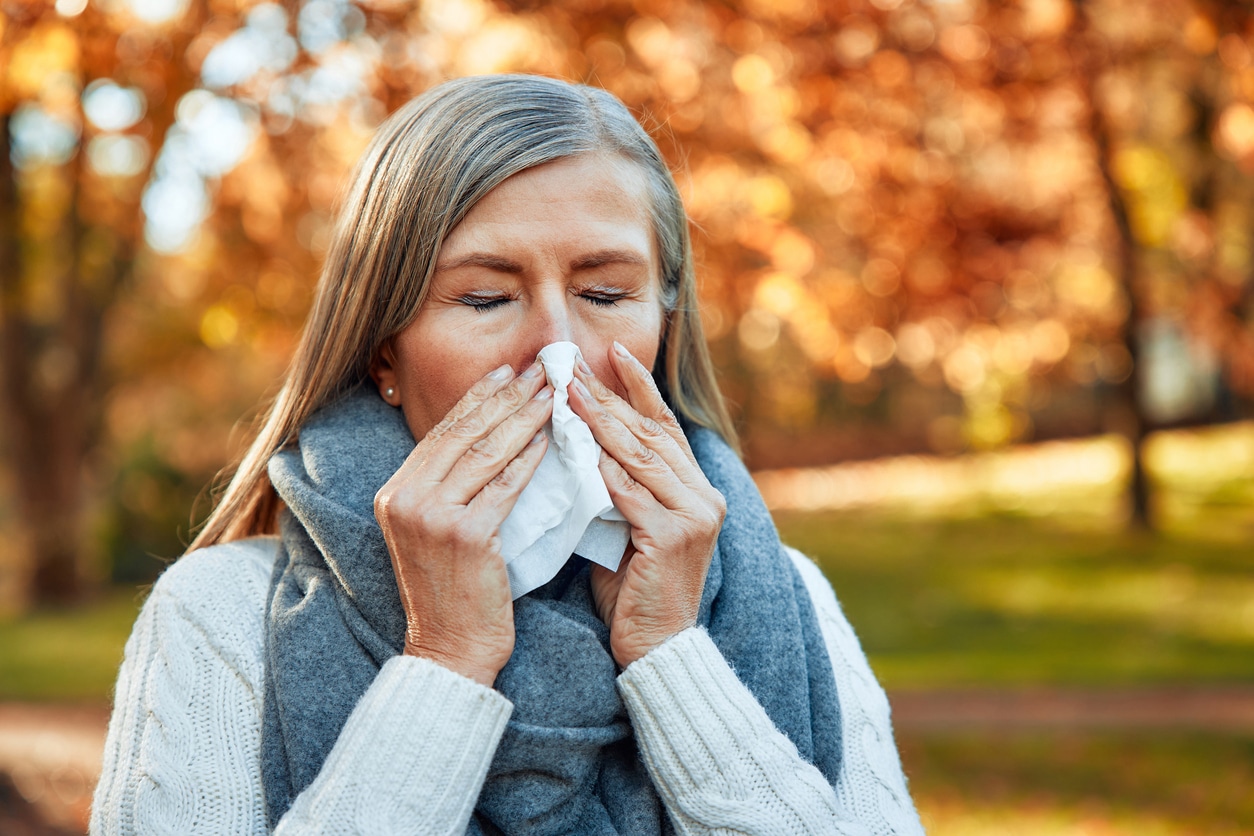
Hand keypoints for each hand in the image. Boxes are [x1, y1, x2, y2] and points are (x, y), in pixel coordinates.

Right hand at [374, 362, 552, 685]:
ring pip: (486, 453)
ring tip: (552, 393)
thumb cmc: (454, 592)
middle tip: (538, 370)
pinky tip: (551, 438)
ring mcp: (431, 516)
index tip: (507, 372)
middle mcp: (405, 498)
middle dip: (505, 396)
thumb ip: (450, 487)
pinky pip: (505, 486)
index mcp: (394, 492)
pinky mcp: (464, 535)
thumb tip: (489, 433)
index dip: (477, 398)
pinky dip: (530, 459)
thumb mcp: (436, 531)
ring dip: (523, 418)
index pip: (442, 432)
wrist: (450, 651)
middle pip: (463, 433)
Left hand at [567, 342, 725, 668]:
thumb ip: (619, 487)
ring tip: (569, 392)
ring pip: (640, 455)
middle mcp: (703, 496)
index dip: (639, 387)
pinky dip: (600, 468)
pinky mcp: (673, 537)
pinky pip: (629, 492)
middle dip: (610, 396)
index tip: (612, 352)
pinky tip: (575, 445)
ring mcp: (694, 516)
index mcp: (696, 490)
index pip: (664, 426)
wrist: (654, 648)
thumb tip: (581, 442)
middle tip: (574, 365)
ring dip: (601, 421)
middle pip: (650, 432)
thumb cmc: (634, 590)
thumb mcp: (629, 527)